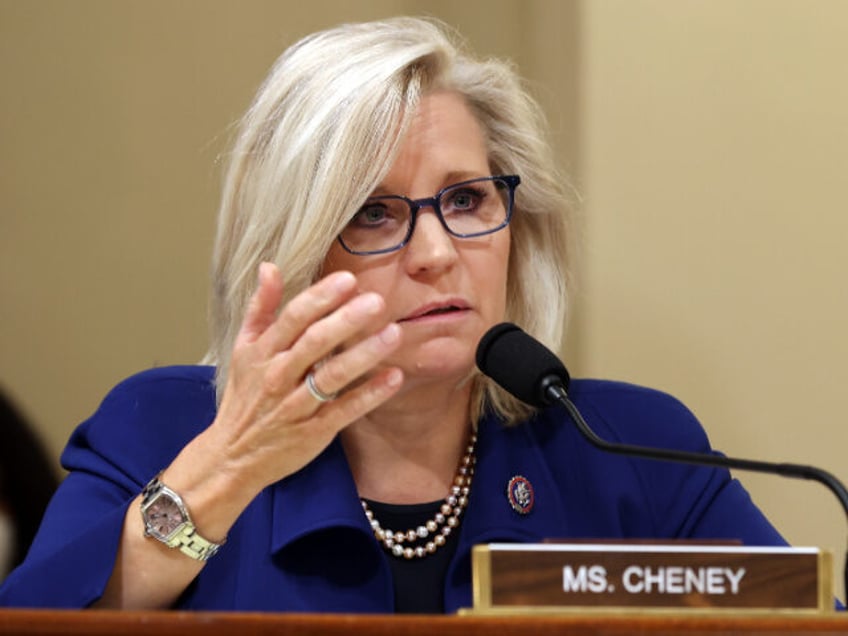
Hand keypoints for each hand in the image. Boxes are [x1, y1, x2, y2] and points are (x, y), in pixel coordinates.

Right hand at [209, 262, 402, 492]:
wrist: (231, 456)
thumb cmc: (244, 397)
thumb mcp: (243, 349)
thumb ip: (260, 307)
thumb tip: (269, 266)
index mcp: (263, 352)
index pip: (293, 318)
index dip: (320, 297)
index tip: (348, 280)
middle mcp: (278, 376)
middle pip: (315, 343)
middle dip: (346, 320)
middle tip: (376, 301)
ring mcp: (297, 406)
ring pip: (332, 376)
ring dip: (364, 354)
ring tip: (394, 334)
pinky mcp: (314, 432)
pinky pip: (345, 410)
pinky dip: (370, 394)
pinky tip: (394, 377)